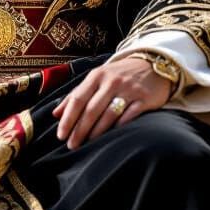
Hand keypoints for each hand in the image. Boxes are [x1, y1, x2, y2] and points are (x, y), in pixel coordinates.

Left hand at [52, 56, 175, 149]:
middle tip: (72, 145)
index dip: (68, 118)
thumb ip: (76, 94)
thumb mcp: (97, 78)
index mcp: (97, 76)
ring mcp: (129, 89)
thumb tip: (56, 113)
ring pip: (109, 115)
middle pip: (91, 109)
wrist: (153, 64)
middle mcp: (111, 81)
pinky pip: (129, 116)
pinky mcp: (144, 98)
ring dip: (96, 132)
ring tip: (88, 144)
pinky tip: (111, 138)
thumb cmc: (119, 74)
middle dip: (79, 130)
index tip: (61, 135)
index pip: (78, 98)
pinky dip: (119, 127)